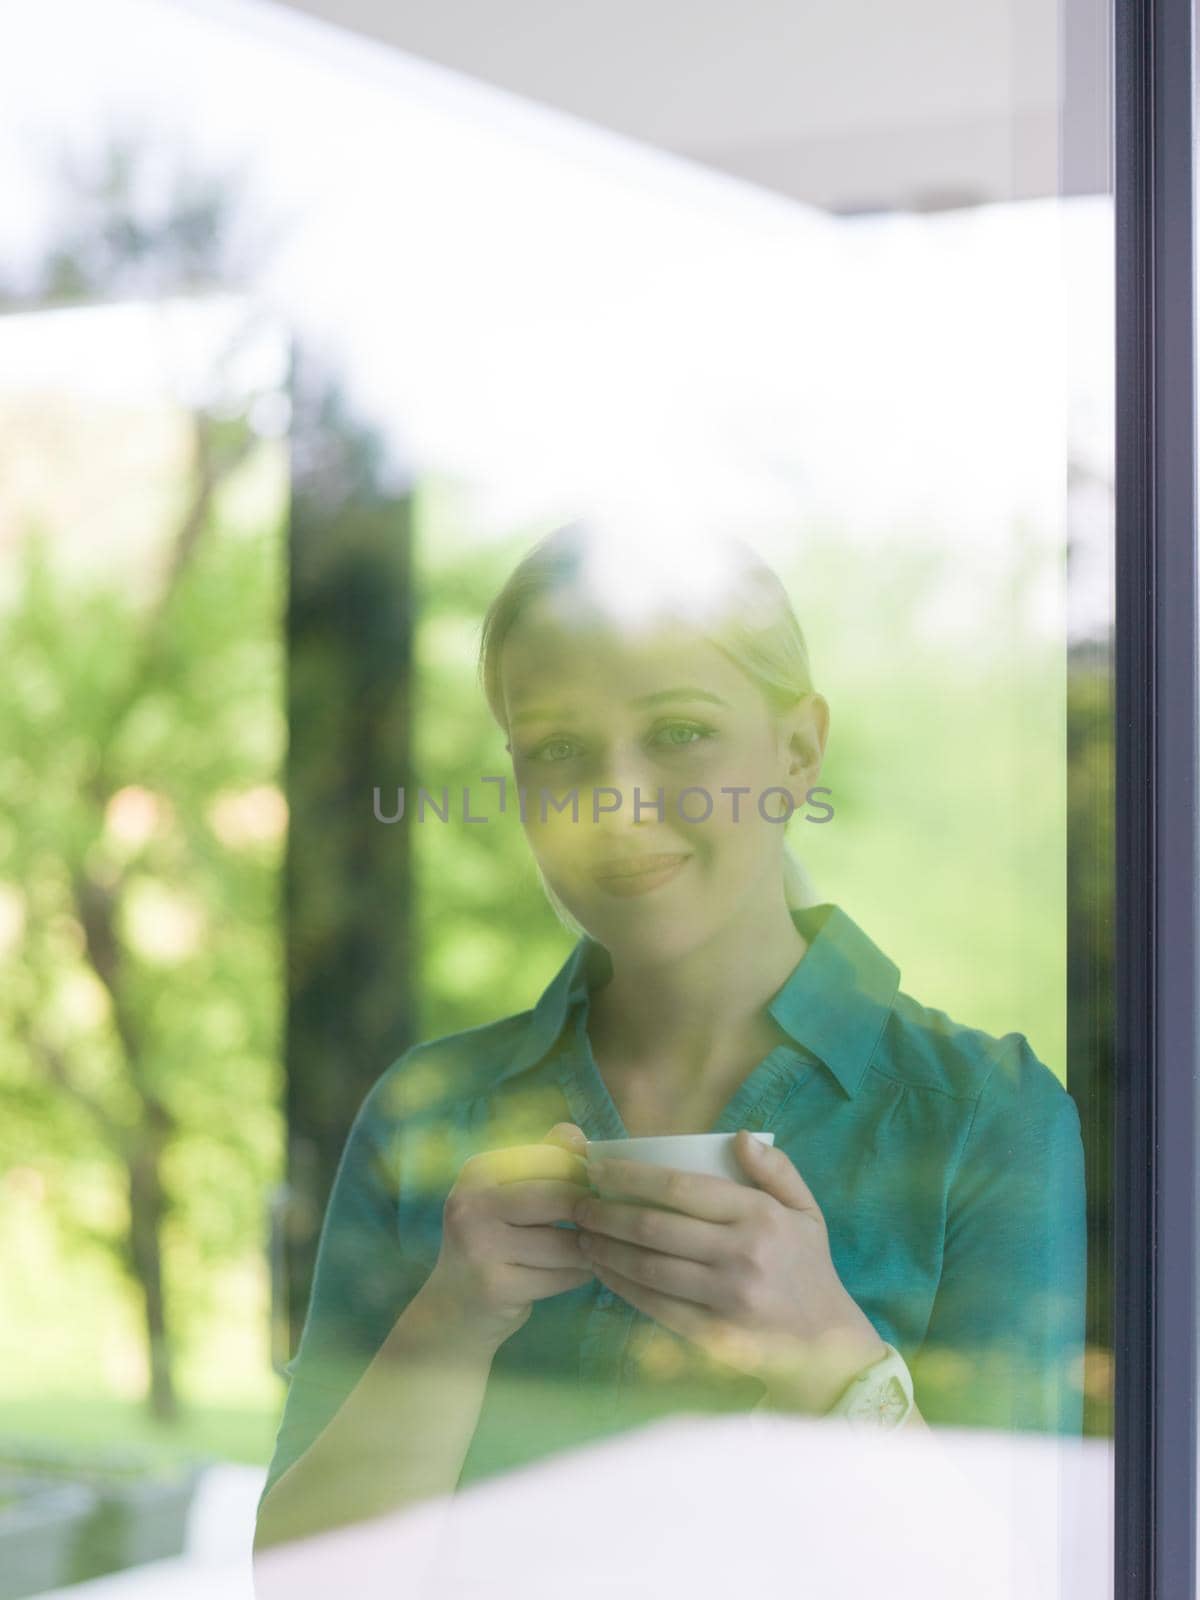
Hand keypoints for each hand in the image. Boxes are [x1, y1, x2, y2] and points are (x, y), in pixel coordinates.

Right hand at [423, 1122, 593, 1355]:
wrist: (453, 1309)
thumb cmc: (492, 1241)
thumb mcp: (506, 1194)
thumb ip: (542, 1159)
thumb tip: (577, 1135)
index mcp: (477, 1171)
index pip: (552, 1157)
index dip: (583, 1174)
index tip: (592, 1190)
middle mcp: (471, 1204)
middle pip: (561, 1198)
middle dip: (590, 1213)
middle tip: (603, 1223)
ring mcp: (479, 1247)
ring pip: (565, 1243)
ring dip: (589, 1249)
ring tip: (590, 1250)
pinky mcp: (495, 1287)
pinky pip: (560, 1276)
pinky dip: (577, 1276)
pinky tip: (574, 1274)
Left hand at [574, 1130, 885, 1412]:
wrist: (829, 1347)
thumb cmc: (809, 1268)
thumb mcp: (807, 1212)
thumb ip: (776, 1170)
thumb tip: (737, 1136)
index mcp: (759, 1215)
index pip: (681, 1186)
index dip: (631, 1175)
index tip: (598, 1169)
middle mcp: (741, 1253)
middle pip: (654, 1226)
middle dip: (606, 1213)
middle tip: (577, 1204)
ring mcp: (726, 1297)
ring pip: (647, 1267)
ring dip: (606, 1250)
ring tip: (582, 1236)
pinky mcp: (714, 1334)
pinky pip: (655, 1305)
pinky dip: (622, 1287)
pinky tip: (603, 1272)